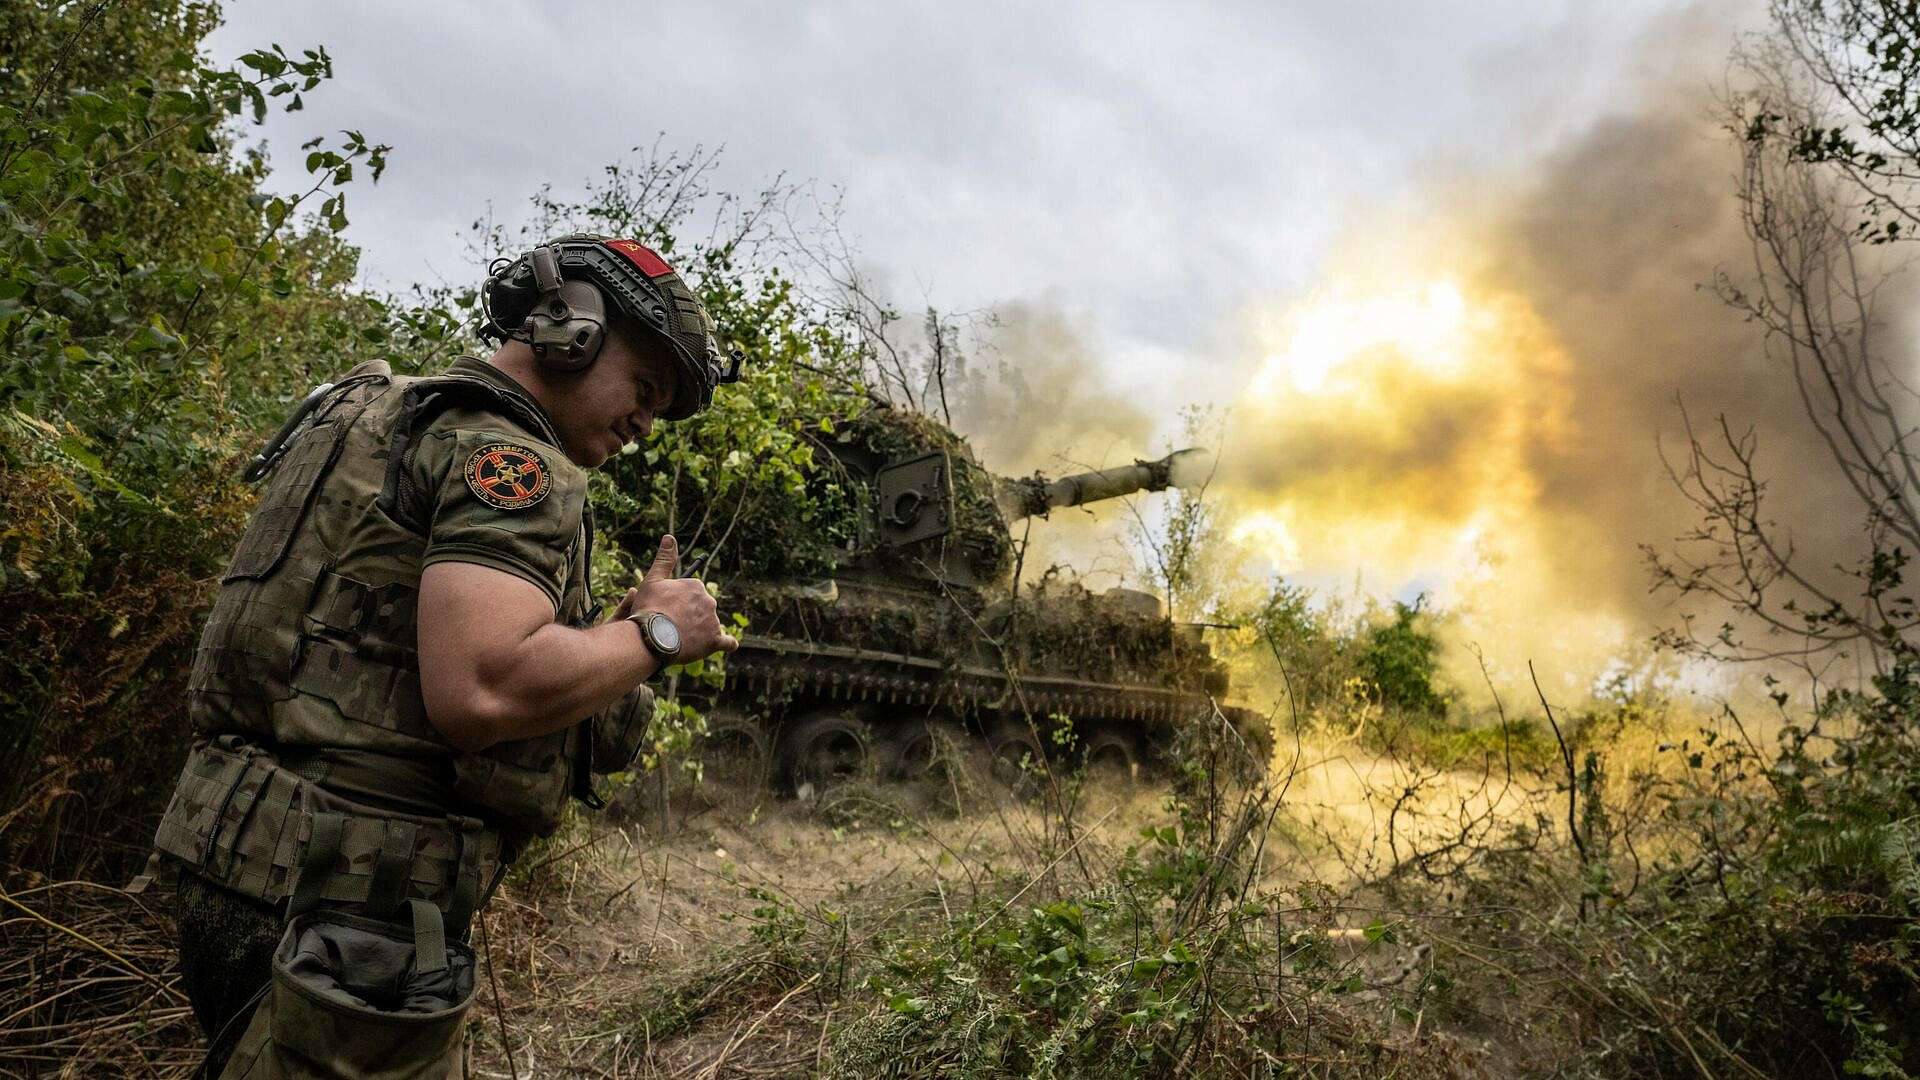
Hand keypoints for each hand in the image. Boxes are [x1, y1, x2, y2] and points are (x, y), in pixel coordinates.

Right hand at [619, 535, 737, 660]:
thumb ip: (664, 559)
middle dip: (690, 615)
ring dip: (699, 630)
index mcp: (696, 586)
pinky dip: (727, 643)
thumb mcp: (652, 580)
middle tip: (671, 625)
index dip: (679, 602)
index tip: (667, 610)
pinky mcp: (714, 641)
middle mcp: (709, 601)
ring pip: (709, 625)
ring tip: (679, 638)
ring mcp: (713, 621)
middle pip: (701, 609)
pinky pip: (727, 642)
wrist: (650, 638)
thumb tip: (669, 537)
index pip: (691, 594)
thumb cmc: (649, 609)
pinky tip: (728, 644)